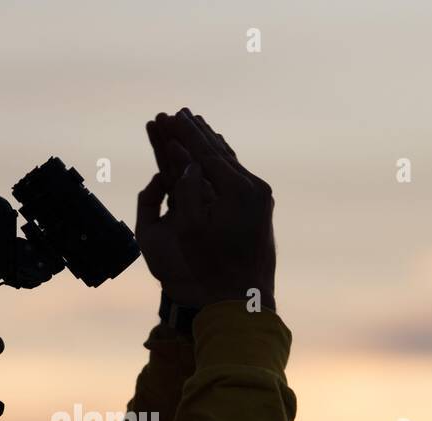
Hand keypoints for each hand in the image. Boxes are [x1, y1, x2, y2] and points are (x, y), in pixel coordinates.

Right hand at [136, 108, 275, 311]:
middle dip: (197, 132)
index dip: (184, 134)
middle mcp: (254, 188)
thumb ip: (186, 190)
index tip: (169, 116)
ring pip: (231, 161)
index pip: (205, 153)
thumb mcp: (189, 230)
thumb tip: (185, 162)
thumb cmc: (210, 269)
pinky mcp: (262, 206)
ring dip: (211, 143)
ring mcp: (261, 196)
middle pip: (220, 151)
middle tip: (179, 112)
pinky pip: (238, 174)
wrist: (244, 297)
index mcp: (237, 191)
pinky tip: (217, 154)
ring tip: (197, 124)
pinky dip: (223, 160)